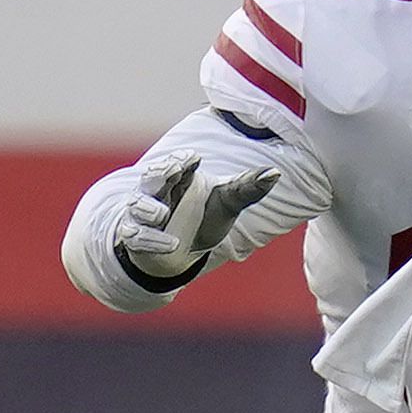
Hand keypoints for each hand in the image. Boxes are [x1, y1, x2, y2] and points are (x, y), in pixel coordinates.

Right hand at [115, 145, 281, 281]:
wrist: (183, 253)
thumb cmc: (204, 218)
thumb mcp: (227, 202)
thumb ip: (247, 188)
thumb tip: (275, 173)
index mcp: (179, 176)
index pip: (176, 161)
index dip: (182, 159)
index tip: (194, 159)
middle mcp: (157, 191)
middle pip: (151, 176)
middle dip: (159, 173)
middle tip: (172, 170)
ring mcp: (144, 214)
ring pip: (138, 205)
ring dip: (148, 207)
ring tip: (161, 213)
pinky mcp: (137, 237)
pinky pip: (136, 236)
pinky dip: (151, 240)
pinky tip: (170, 244)